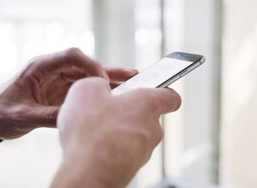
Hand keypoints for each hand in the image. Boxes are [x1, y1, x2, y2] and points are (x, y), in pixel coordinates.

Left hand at [0, 48, 136, 139]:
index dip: (90, 64)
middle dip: (107, 70)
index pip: (71, 57)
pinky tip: (115, 93)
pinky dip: (99, 90)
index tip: (102, 79)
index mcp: (39, 67)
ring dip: (108, 79)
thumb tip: (75, 116)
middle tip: (131, 75)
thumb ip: (49, 115)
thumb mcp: (23, 115)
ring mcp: (57, 81)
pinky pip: (83, 88)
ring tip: (132, 80)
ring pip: (87, 76)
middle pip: (84, 65)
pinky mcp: (60, 92)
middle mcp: (51, 70)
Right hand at [53, 77, 181, 187]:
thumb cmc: (91, 133)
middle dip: (126, 112)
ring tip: (92, 131)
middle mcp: (152, 130)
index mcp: (148, 105)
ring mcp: (143, 152)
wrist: (87, 173)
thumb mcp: (86, 89)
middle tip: (105, 109)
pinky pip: (122, 153)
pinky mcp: (130, 169)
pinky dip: (109, 149)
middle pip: (146, 116)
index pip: (170, 97)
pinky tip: (90, 148)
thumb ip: (98, 83)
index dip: (162, 91)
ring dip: (117, 131)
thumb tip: (99, 87)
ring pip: (133, 136)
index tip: (155, 89)